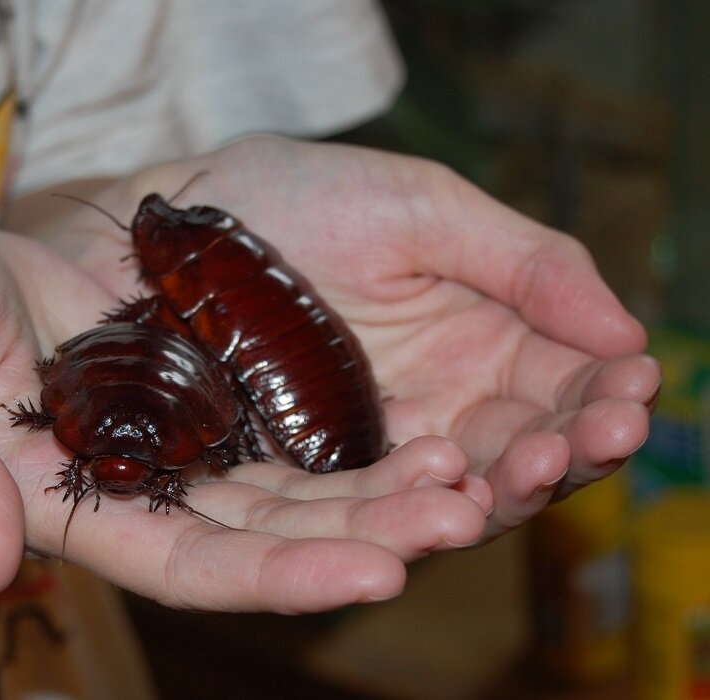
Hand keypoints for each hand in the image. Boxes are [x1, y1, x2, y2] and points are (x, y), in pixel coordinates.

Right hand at [0, 211, 488, 611]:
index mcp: (77, 510)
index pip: (191, 568)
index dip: (279, 579)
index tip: (377, 577)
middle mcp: (141, 491)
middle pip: (265, 537)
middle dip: (362, 534)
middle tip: (461, 514)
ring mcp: (174, 444)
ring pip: (289, 486)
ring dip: (375, 489)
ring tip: (464, 471)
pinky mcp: (195, 392)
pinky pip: (279, 423)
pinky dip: (343, 431)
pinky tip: (414, 419)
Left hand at [29, 135, 659, 540]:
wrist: (171, 223)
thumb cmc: (294, 198)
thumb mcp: (419, 208)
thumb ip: (523, 261)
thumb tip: (628, 330)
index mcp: (476, 346)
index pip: (559, 392)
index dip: (600, 398)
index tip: (631, 393)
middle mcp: (431, 412)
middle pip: (513, 458)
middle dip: (558, 454)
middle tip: (588, 438)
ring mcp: (364, 453)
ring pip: (444, 499)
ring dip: (491, 496)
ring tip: (520, 473)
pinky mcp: (294, 481)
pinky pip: (353, 516)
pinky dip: (397, 517)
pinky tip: (437, 502)